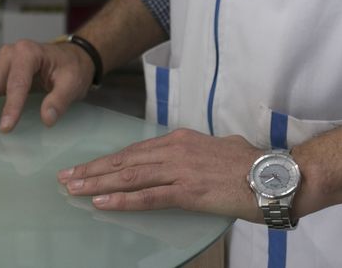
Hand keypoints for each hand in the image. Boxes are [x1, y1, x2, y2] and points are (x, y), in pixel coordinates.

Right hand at [0, 39, 94, 132]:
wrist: (73, 56)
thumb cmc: (72, 68)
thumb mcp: (73, 82)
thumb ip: (60, 100)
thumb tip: (47, 119)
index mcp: (28, 53)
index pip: (18, 83)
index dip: (11, 106)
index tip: (5, 128)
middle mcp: (11, 53)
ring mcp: (3, 61)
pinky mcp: (0, 71)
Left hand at [58, 129, 262, 220]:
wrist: (275, 175)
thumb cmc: (251, 166)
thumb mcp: (218, 150)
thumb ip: (198, 154)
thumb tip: (190, 161)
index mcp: (180, 139)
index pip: (134, 150)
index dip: (107, 160)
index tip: (85, 166)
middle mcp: (175, 150)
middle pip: (124, 161)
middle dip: (92, 170)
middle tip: (65, 177)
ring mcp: (180, 169)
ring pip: (129, 176)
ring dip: (97, 183)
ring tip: (74, 189)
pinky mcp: (188, 191)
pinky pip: (148, 196)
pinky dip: (122, 200)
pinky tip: (102, 202)